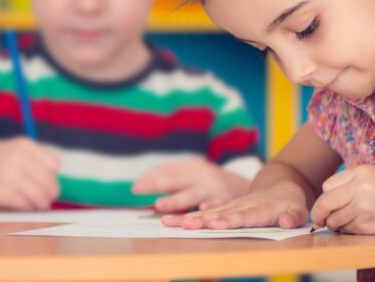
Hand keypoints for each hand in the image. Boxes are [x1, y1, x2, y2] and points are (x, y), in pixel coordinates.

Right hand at [0, 137, 59, 209]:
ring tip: (36, 205)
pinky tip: (22, 205)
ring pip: (41, 196)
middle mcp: (21, 159)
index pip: (54, 164)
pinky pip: (26, 205)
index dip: (52, 175)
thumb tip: (53, 180)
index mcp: (25, 145)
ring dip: (41, 203)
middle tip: (45, 199)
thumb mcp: (13, 149)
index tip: (46, 181)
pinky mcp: (5, 193)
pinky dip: (27, 208)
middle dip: (50, 193)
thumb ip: (33, 159)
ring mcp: (13, 176)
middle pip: (50, 182)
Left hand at [132, 158, 248, 213]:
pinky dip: (210, 206)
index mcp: (190, 166)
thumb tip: (138, 185)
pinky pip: (216, 204)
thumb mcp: (189, 174)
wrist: (240, 185)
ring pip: (192, 194)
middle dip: (159, 185)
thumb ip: (167, 178)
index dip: (151, 179)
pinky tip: (202, 208)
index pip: (167, 171)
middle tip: (140, 190)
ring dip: (176, 200)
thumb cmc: (206, 181)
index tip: (134, 188)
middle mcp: (200, 174)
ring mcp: (212, 187)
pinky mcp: (225, 200)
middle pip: (177, 179)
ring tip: (160, 204)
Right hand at [160, 181, 307, 229]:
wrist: (280, 186)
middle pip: (218, 213)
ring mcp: (231, 205)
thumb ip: (294, 216)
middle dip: (200, 219)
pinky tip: (172, 219)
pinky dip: (188, 214)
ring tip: (167, 220)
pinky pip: (203, 211)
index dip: (229, 220)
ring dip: (187, 216)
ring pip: (206, 211)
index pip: (243, 215)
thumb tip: (286, 221)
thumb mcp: (298, 209)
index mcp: (260, 207)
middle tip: (184, 224)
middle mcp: (241, 205)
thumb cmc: (290, 202)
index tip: (215, 224)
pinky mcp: (224, 207)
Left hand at [310, 165, 374, 234]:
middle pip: (325, 202)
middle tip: (319, 220)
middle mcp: (359, 188)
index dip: (324, 197)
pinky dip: (347, 230)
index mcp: (360, 172)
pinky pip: (346, 229)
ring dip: (334, 224)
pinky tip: (359, 225)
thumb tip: (325, 197)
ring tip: (345, 221)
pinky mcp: (366, 224)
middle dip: (318, 214)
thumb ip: (349, 183)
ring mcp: (362, 207)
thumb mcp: (373, 176)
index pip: (327, 185)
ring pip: (334, 219)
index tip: (325, 204)